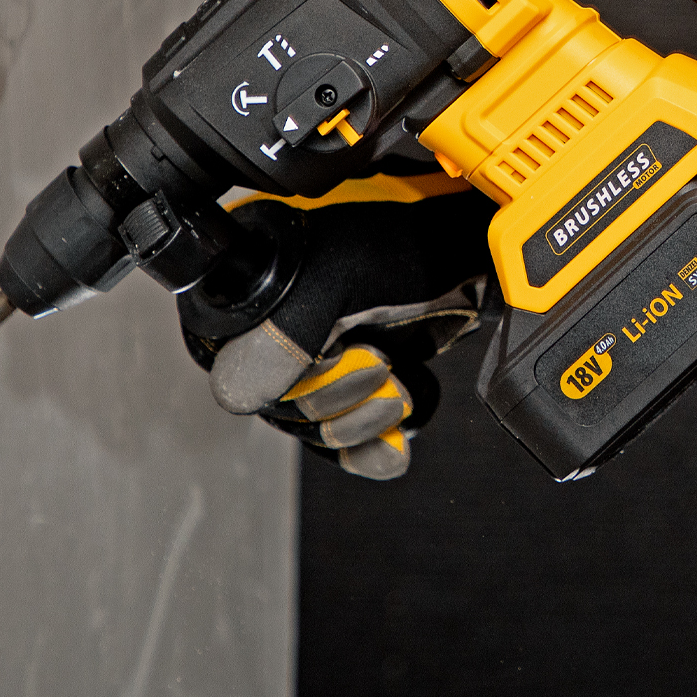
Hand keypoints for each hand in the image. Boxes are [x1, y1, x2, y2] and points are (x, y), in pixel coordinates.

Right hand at [180, 191, 495, 479]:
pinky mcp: (345, 389)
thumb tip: (235, 394)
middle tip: (382, 362)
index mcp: (245, 298)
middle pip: (280, 410)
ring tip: (399, 391)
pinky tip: (397, 441)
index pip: (238, 373)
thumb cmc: (402, 246)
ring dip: (364, 422)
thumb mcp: (338, 278)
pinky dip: (374, 449)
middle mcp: (265, 334)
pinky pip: (343, 447)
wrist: (460, 257)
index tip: (352, 349)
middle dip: (340, 400)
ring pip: (314, 432)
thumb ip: (285, 332)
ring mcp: (307, 364)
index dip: (296, 379)